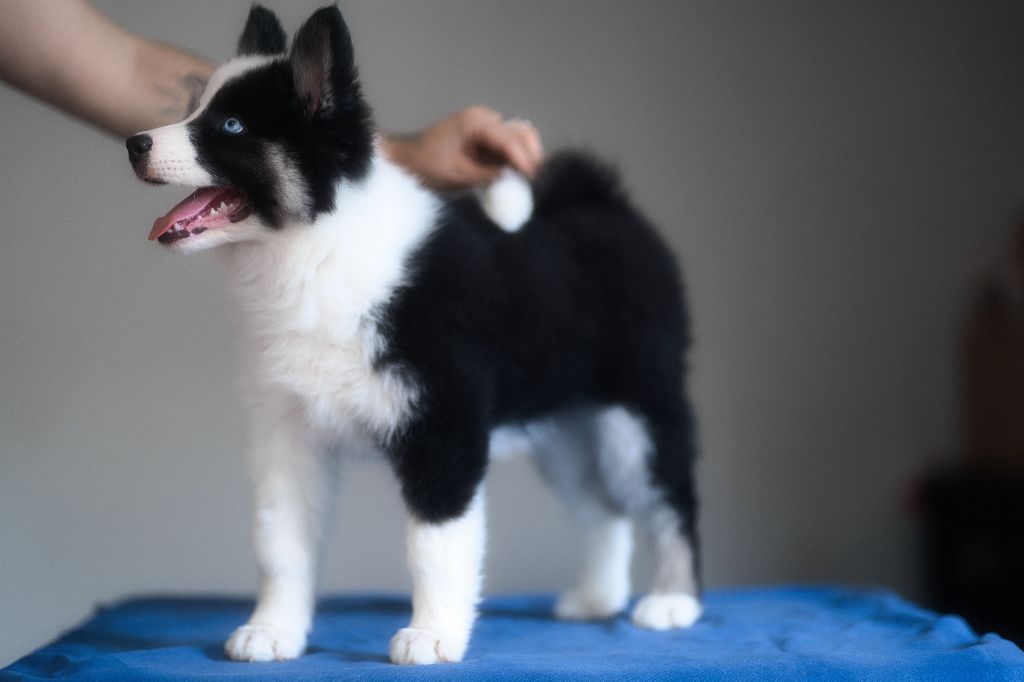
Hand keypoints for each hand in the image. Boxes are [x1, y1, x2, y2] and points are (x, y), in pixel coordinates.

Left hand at [382, 106, 542, 191]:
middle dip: (531, 155)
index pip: (510, 140)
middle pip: (522, 133)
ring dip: (525, 158)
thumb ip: (489, 176)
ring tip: (526, 181)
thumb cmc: (427, 164)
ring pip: (520, 139)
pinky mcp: (486, 139)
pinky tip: (515, 177)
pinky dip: (516, 161)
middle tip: (534, 180)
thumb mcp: (459, 174)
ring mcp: (486, 127)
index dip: (525, 160)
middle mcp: (485, 119)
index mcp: (475, 122)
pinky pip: (509, 147)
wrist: (407, 159)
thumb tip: (515, 182)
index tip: (533, 179)